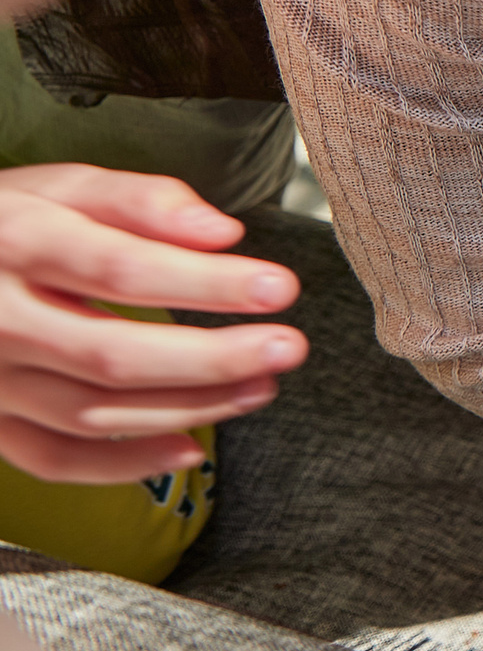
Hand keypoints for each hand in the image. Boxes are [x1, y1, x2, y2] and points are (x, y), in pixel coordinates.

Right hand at [0, 165, 304, 481]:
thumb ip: (141, 201)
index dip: (206, 284)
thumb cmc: (4, 224)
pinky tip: (190, 447)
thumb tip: (222, 232)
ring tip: (261, 386)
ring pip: (93, 412)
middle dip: (211, 358)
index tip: (279, 288)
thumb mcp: (60, 187)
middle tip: (287, 348)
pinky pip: (53, 458)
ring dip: (188, 407)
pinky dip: (123, 464)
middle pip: (111, 354)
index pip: (119, 268)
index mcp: (15, 243)